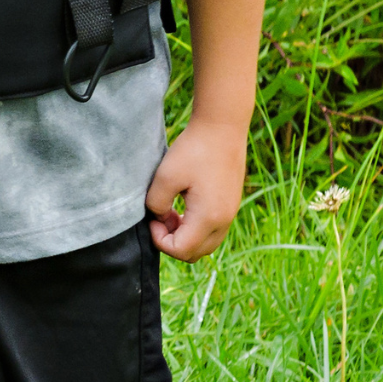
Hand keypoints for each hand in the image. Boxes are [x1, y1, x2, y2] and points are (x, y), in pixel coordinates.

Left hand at [145, 118, 246, 260]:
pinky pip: (212, 231)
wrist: (222, 128)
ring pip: (205, 244)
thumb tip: (159, 218)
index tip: (152, 218)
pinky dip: (196, 227)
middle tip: (159, 218)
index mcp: (209, 218)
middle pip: (194, 253)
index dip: (160, 240)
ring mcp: (230, 214)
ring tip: (170, 212)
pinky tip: (183, 206)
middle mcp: (224, 221)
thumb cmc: (194, 150)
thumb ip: (156, 205)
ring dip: (184, 235)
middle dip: (172, 242)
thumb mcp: (165, 177)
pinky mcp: (231, 205)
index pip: (181, 251)